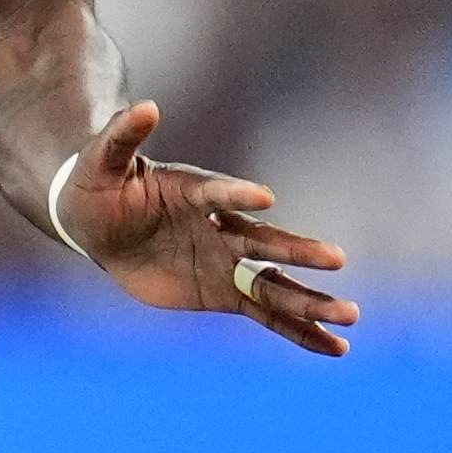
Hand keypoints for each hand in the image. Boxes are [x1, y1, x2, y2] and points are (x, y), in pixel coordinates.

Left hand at [53, 99, 355, 356]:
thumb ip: (122, 137)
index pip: (218, 193)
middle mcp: (222, 227)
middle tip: (337, 259)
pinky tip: (334, 347)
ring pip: (275, 284)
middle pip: (265, 243)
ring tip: (352, 314)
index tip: (263, 198)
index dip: (236, 194)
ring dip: (311, 301)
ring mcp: (227, 262)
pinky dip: (299, 330)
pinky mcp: (224, 293)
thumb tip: (144, 106)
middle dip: (299, 252)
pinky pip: (267, 314)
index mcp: (195, 192)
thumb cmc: (99, 187)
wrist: (101, 225)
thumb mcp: (101, 161)